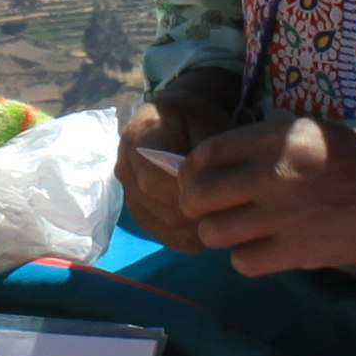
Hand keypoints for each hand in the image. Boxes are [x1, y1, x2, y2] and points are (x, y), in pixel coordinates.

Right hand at [121, 70, 241, 247]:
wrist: (176, 121)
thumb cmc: (196, 118)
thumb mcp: (207, 122)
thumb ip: (206, 155)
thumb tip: (210, 189)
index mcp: (137, 137)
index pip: (152, 178)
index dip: (184, 191)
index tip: (216, 189)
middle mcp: (125, 170)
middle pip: (161, 209)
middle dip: (197, 212)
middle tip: (229, 208)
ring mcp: (130, 196)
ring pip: (165, 227)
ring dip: (197, 228)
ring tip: (223, 215)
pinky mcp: (142, 216)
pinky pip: (167, 237)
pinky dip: (192, 237)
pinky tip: (210, 223)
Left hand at [170, 115, 355, 277]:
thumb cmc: (349, 157)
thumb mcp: (302, 132)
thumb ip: (258, 147)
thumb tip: (211, 168)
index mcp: (272, 140)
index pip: (204, 155)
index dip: (190, 169)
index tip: (195, 178)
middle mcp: (270, 177)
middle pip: (198, 197)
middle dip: (195, 202)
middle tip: (206, 207)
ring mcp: (280, 218)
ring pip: (213, 233)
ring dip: (217, 231)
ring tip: (233, 228)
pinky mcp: (295, 252)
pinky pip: (243, 262)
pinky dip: (245, 256)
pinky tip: (258, 247)